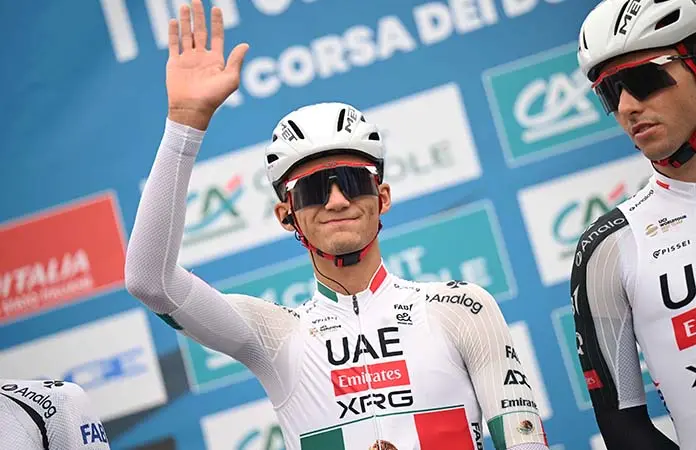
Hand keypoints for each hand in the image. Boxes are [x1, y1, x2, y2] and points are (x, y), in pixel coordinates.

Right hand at [166, 0, 248, 129]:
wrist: (192, 109)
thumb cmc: (214, 97)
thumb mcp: (231, 79)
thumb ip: (236, 61)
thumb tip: (245, 45)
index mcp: (216, 60)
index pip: (216, 36)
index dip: (216, 22)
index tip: (216, 8)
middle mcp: (201, 57)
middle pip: (200, 31)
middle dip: (199, 16)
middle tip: (196, 0)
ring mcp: (188, 59)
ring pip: (186, 35)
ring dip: (185, 20)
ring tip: (184, 6)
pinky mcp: (175, 63)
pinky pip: (173, 44)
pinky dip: (173, 32)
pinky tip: (173, 21)